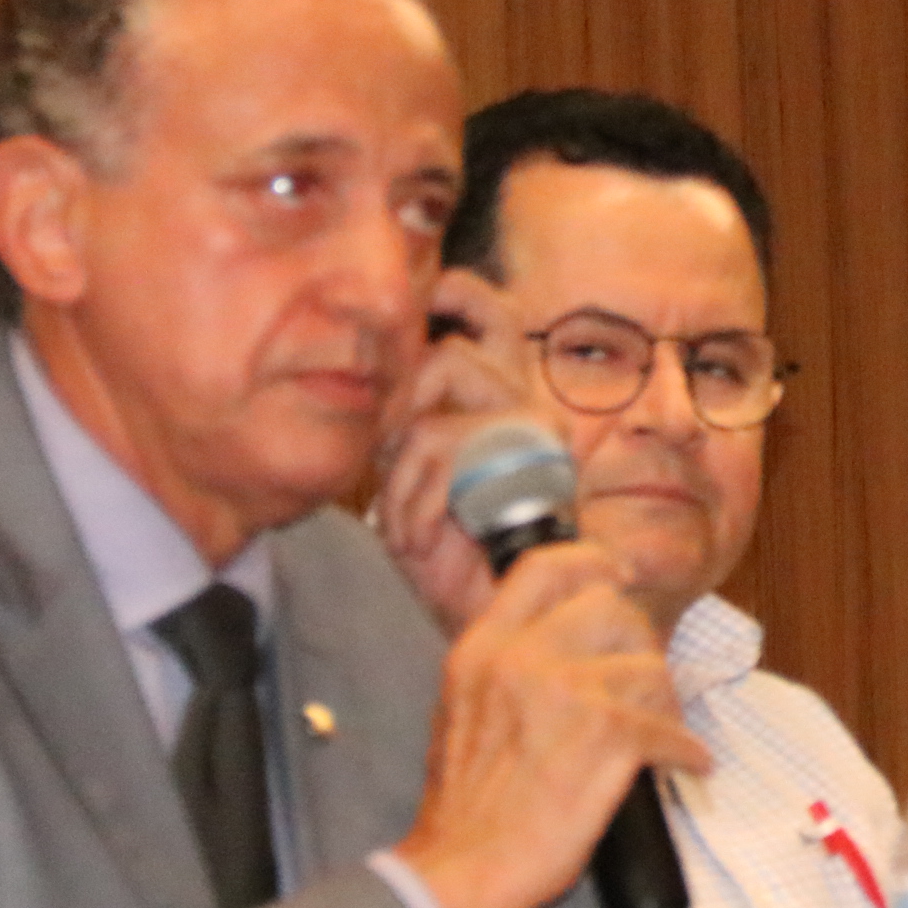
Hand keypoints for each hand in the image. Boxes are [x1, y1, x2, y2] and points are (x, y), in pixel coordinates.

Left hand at [372, 269, 552, 632]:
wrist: (495, 615)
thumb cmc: (453, 554)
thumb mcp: (415, 474)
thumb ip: (406, 422)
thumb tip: (371, 374)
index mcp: (509, 398)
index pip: (493, 314)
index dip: (457, 293)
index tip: (423, 297)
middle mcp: (532, 401)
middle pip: (475, 324)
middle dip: (412, 370)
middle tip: (387, 430)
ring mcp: (537, 424)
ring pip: (446, 371)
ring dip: (403, 452)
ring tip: (403, 511)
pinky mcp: (531, 453)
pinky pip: (440, 437)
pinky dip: (412, 493)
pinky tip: (416, 536)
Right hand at [391, 541, 712, 907]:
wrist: (462, 870)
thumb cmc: (468, 806)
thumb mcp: (463, 707)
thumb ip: (509, 661)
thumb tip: (569, 635)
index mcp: (483, 647)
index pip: (546, 568)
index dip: (595, 562)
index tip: (622, 573)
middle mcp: (521, 657)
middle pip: (615, 611)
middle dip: (640, 648)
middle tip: (644, 689)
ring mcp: (565, 692)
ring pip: (651, 669)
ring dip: (666, 706)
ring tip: (661, 736)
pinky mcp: (605, 736)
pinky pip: (671, 729)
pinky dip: (687, 752)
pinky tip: (686, 766)